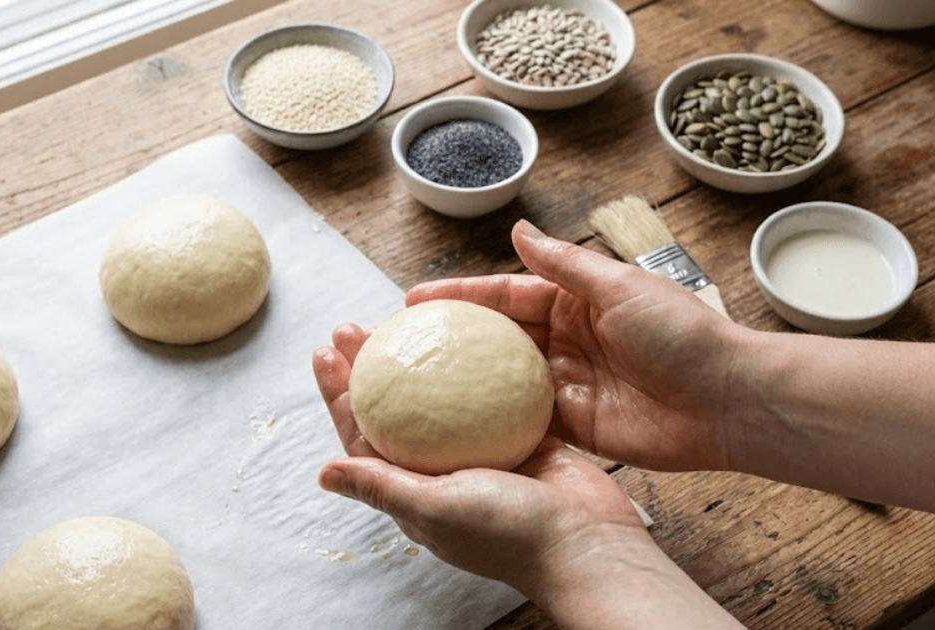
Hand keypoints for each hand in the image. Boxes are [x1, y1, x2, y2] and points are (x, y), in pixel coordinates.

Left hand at [312, 324, 644, 588]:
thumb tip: (322, 474)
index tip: (325, 352)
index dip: (341, 394)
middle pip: (397, 409)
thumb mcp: (433, 508)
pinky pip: (493, 395)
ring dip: (420, 361)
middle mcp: (443, 471)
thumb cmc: (509, 534)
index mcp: (415, 491)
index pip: (364, 435)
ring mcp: (483, 452)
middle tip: (353, 326)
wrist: (589, 544)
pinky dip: (477, 367)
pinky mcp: (523, 436)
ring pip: (440, 398)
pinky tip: (468, 333)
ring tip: (402, 320)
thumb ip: (380, 485)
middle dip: (372, 367)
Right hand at [406, 221, 744, 471]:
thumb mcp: (620, 286)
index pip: (504, 293)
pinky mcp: (574, 424)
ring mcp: (566, 383)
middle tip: (398, 346)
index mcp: (574, 300)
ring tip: (410, 385)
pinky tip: (451, 423)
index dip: (459, 296)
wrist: (728, 401)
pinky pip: (522, 421)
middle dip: (448, 340)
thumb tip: (518, 229)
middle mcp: (564, 339)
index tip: (413, 300)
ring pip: (500, 380)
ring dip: (460, 382)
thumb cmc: (684, 335)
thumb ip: (565, 263)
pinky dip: (489, 421)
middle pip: (494, 337)